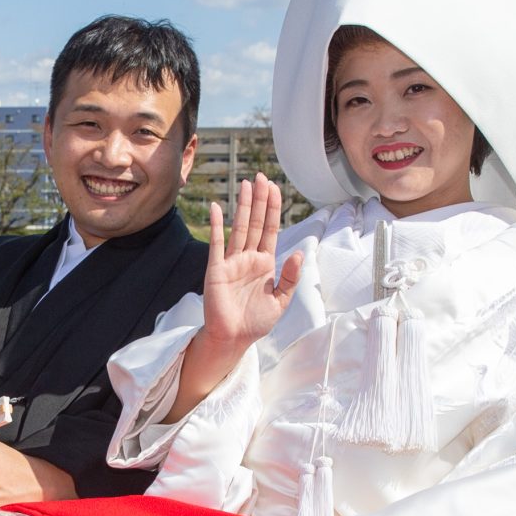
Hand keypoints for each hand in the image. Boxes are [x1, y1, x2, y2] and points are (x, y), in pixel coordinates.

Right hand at [200, 177, 300, 350]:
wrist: (234, 338)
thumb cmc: (255, 321)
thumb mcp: (281, 300)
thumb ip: (290, 277)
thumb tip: (297, 253)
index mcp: (264, 263)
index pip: (270, 229)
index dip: (273, 209)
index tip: (274, 188)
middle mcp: (248, 258)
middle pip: (255, 222)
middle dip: (259, 200)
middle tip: (261, 177)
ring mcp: (232, 262)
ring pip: (240, 228)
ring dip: (243, 206)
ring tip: (246, 184)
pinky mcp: (217, 269)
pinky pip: (217, 244)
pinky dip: (217, 226)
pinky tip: (219, 208)